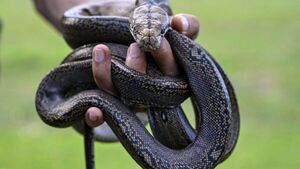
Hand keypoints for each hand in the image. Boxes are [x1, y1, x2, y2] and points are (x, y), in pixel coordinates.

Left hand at [85, 14, 199, 126]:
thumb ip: (185, 25)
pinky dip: (98, 117)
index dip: (166, 58)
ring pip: (121, 97)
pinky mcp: (111, 108)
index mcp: (171, 77)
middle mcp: (152, 95)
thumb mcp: (169, 30)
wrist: (127, 40)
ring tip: (101, 50)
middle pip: (146, 89)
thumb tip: (179, 23)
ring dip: (108, 77)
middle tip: (134, 45)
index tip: (158, 40)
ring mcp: (130, 103)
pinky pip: (104, 116)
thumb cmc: (152, 36)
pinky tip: (93, 111)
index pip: (173, 73)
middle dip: (138, 67)